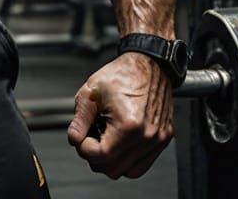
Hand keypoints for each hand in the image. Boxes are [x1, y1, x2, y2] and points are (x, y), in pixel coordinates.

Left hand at [67, 52, 173, 178]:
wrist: (149, 64)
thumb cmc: (122, 74)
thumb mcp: (91, 92)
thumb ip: (80, 119)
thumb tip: (74, 139)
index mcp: (129, 124)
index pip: (101, 156)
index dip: (84, 149)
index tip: (80, 136)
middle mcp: (147, 136)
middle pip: (113, 169)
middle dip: (95, 156)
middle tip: (89, 137)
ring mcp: (157, 140)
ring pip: (128, 171)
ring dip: (111, 160)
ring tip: (104, 136)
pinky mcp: (163, 140)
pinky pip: (142, 164)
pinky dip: (126, 159)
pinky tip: (117, 140)